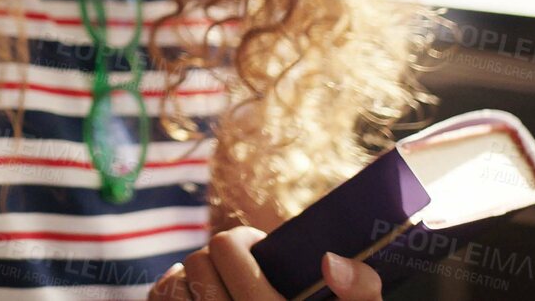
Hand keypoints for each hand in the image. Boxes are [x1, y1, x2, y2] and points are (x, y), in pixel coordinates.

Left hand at [148, 227, 382, 300]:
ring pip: (172, 287)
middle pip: (197, 263)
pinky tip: (197, 300)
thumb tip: (328, 261)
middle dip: (219, 259)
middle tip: (241, 271)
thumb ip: (361, 292)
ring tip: (217, 286)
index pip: (226, 248)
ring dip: (191, 280)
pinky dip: (173, 298)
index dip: (245, 240)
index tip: (261, 251)